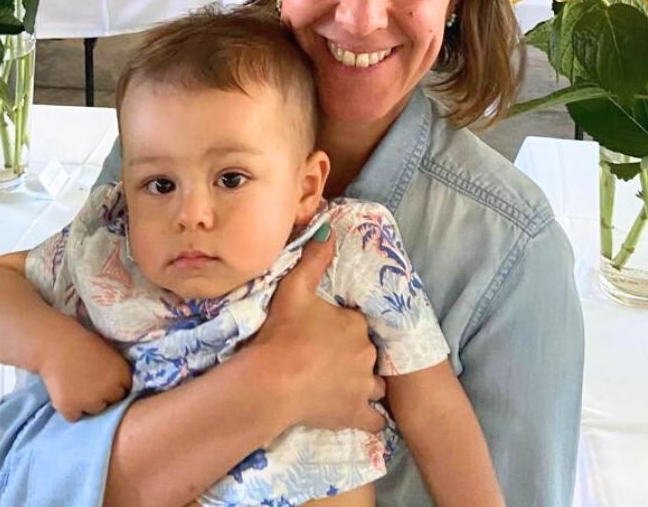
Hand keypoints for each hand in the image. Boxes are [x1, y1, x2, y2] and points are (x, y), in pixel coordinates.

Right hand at [37, 318, 132, 422]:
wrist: (56, 344)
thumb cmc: (83, 342)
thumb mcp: (109, 352)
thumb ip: (117, 372)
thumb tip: (121, 386)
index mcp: (121, 374)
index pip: (125, 390)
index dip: (115, 387)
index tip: (105, 382)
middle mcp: (109, 390)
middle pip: (112, 403)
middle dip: (104, 397)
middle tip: (90, 387)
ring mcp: (90, 402)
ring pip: (94, 411)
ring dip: (88, 404)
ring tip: (77, 389)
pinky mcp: (71, 409)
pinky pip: (75, 416)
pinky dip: (70, 409)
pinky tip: (66, 394)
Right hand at [254, 227, 384, 433]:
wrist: (272, 382)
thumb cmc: (283, 333)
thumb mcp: (295, 288)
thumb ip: (314, 258)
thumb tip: (329, 228)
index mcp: (355, 324)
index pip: (358, 322)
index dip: (344, 325)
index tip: (327, 330)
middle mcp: (366, 354)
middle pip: (367, 351)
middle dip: (354, 353)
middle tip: (330, 357)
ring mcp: (362, 386)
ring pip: (375, 383)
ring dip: (364, 382)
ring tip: (345, 382)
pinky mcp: (354, 414)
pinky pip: (374, 418)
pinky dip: (370, 415)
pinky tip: (363, 413)